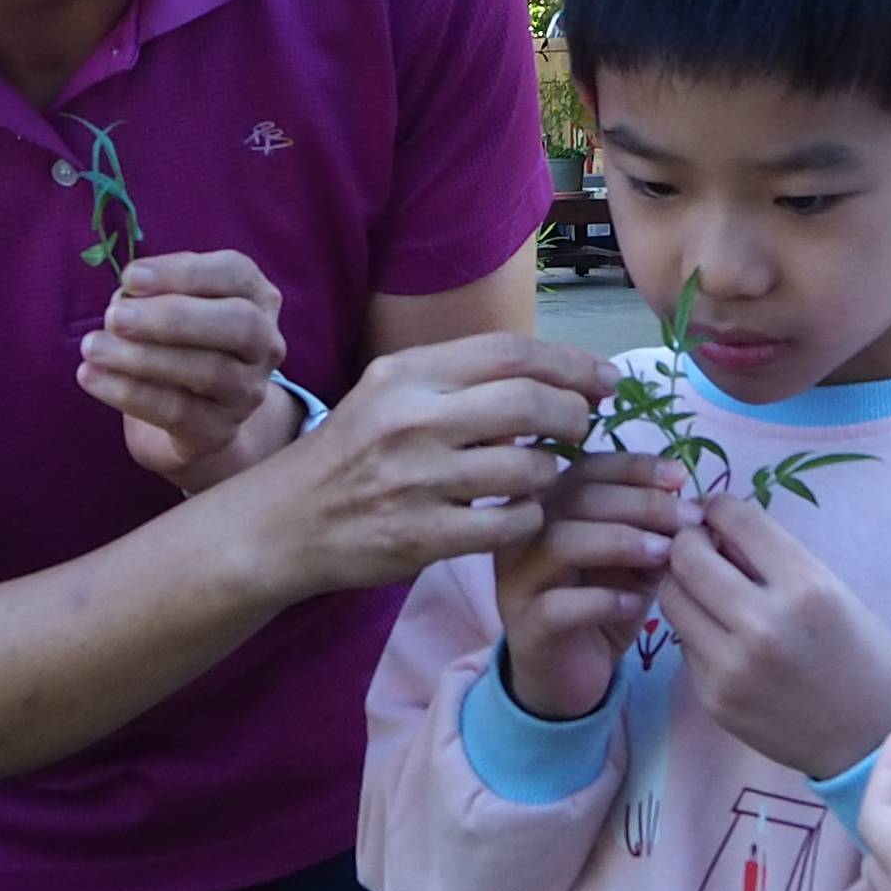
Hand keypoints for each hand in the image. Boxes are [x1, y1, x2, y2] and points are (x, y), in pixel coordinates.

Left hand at [79, 251, 289, 490]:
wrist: (192, 416)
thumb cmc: (178, 341)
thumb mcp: (170, 306)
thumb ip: (152, 295)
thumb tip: (124, 299)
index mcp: (257, 298)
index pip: (235, 273)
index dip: (183, 272)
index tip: (130, 277)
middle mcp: (265, 343)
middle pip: (238, 323)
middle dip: (172, 317)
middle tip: (114, 316)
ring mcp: (249, 391)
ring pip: (208, 370)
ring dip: (142, 357)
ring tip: (92, 347)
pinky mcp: (221, 430)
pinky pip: (177, 412)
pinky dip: (129, 393)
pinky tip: (90, 377)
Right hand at [240, 333, 614, 598]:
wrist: (284, 522)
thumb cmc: (351, 453)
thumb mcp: (387, 393)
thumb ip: (457, 380)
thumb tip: (547, 373)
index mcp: (406, 375)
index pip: (511, 352)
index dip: (572, 364)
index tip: (605, 380)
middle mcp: (411, 420)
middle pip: (530, 403)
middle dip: (575, 415)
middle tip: (584, 427)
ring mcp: (416, 482)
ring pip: (528, 467)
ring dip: (550, 472)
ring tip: (540, 473)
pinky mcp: (422, 537)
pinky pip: (510, 522)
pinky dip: (529, 516)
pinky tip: (519, 512)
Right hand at [492, 453, 683, 722]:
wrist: (569, 677)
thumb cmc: (601, 606)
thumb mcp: (634, 562)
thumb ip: (653, 530)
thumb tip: (690, 504)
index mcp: (546, 506)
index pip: (586, 468)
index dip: (633, 468)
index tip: (680, 478)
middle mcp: (521, 535)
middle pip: (576, 498)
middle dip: (640, 503)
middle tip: (688, 520)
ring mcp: (516, 581)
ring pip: (560, 543)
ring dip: (620, 541)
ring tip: (664, 554)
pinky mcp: (525, 628)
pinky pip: (557, 606)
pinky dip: (601, 600)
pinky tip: (635, 603)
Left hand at [654, 493, 890, 779]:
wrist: (871, 738)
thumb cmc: (861, 654)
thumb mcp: (833, 591)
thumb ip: (775, 559)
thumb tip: (718, 528)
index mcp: (807, 587)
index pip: (736, 519)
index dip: (719, 507)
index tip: (717, 514)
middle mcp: (764, 624)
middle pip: (687, 557)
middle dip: (688, 542)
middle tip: (700, 546)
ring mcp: (733, 666)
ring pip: (672, 599)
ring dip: (683, 584)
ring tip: (707, 589)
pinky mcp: (714, 698)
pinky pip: (684, 644)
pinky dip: (696, 630)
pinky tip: (721, 635)